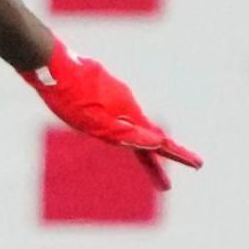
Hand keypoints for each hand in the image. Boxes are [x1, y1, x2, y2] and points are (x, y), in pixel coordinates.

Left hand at [21, 39, 200, 189]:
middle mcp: (125, 104)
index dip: (177, 155)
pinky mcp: (101, 88)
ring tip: (149, 166)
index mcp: (128, 114)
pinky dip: (126, 128)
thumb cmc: (71, 97)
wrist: (50, 65)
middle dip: (159, 159)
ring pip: (132, 123)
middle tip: (167, 184)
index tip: (199, 165)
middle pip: (147, 135)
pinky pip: (118, 113)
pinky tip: (117, 129)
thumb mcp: (96, 122)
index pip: (158, 141)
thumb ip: (126, 134)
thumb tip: (157, 143)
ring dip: (142, 144)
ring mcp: (114, 95)